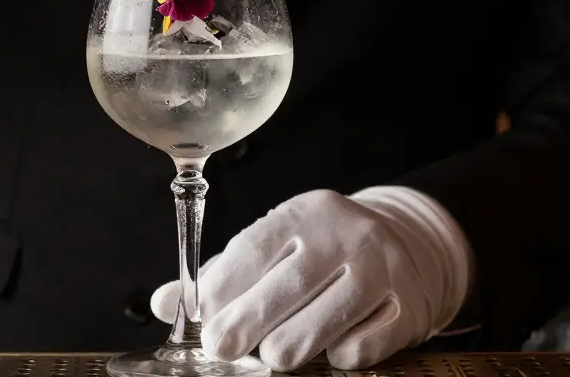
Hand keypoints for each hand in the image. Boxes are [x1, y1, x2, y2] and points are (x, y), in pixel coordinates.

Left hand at [150, 188, 472, 370]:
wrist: (407, 247)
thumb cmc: (322, 254)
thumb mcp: (274, 249)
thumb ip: (220, 276)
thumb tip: (161, 303)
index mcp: (304, 214)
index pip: (253, 250)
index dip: (223, 290)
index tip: (204, 321)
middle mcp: (344, 235)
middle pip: (286, 288)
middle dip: (247, 326)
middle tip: (223, 349)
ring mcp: (381, 269)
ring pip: (325, 320)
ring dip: (291, 346)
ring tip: (273, 356)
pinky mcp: (407, 306)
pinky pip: (364, 345)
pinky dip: (341, 356)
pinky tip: (331, 350)